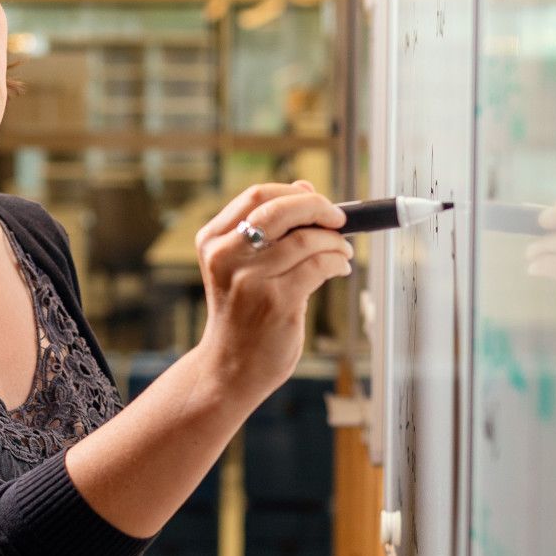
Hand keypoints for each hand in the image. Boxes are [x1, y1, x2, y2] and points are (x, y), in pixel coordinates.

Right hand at [192, 180, 352, 398]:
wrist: (231, 367)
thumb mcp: (243, 266)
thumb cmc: (243, 313)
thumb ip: (270, 229)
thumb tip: (305, 187)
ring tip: (342, 252)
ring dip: (334, 241)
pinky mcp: (276, 303)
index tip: (318, 202)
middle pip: (279, 209)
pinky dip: (337, 262)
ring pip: (306, 239)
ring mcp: (250, 280)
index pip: (258, 196)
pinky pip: (319, 266)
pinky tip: (340, 268)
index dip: (294, 193)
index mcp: (213, 241)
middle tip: (339, 219)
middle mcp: (226, 256)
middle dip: (318, 207)